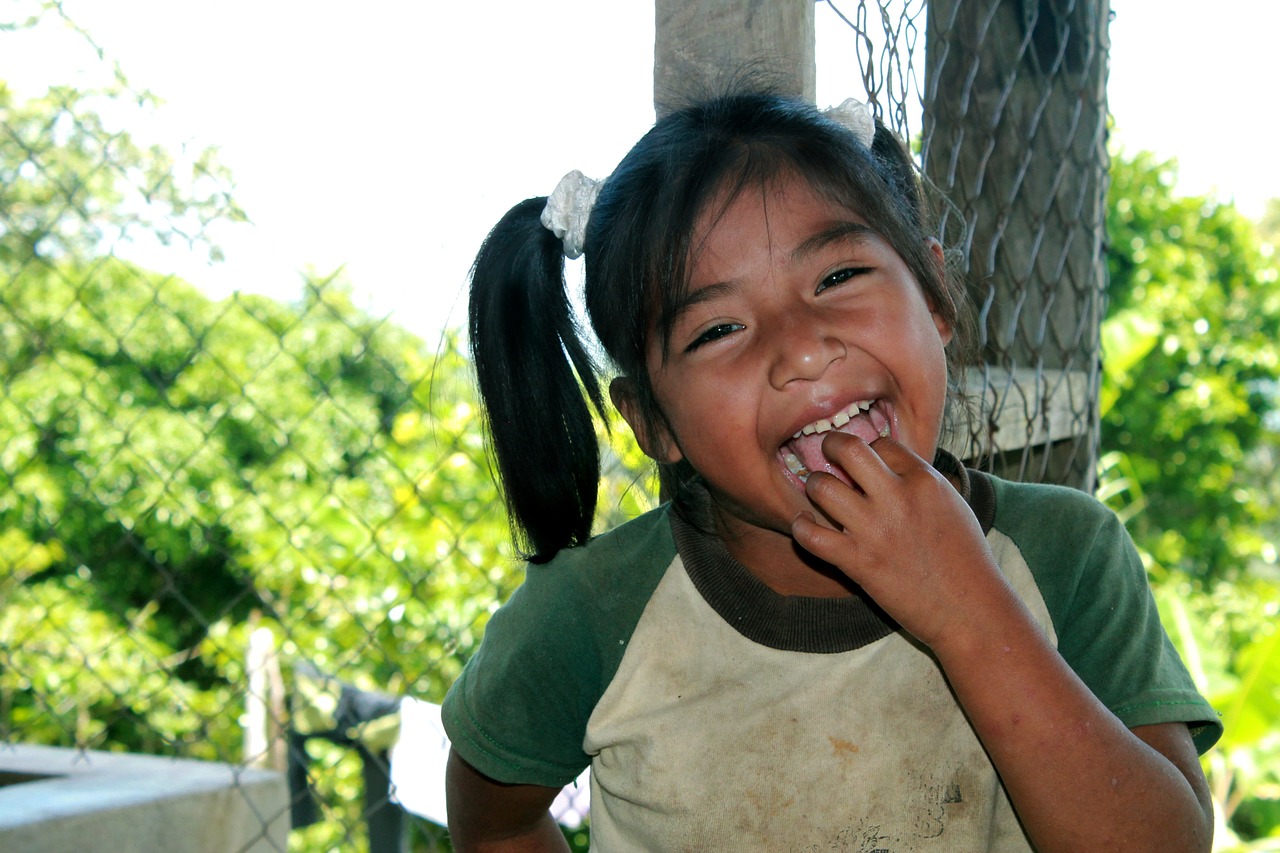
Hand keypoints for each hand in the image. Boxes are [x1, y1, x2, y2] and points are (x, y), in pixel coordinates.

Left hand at [790, 432, 1004, 650]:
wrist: (969, 610)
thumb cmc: (965, 560)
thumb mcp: (953, 506)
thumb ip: (921, 482)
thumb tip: (892, 466)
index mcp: (925, 481)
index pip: (882, 443)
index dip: (869, 450)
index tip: (864, 463)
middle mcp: (898, 498)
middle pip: (847, 448)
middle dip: (831, 445)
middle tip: (827, 454)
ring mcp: (875, 530)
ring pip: (821, 487)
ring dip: (814, 487)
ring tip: (819, 494)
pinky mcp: (858, 562)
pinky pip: (810, 535)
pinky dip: (800, 528)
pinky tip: (804, 526)